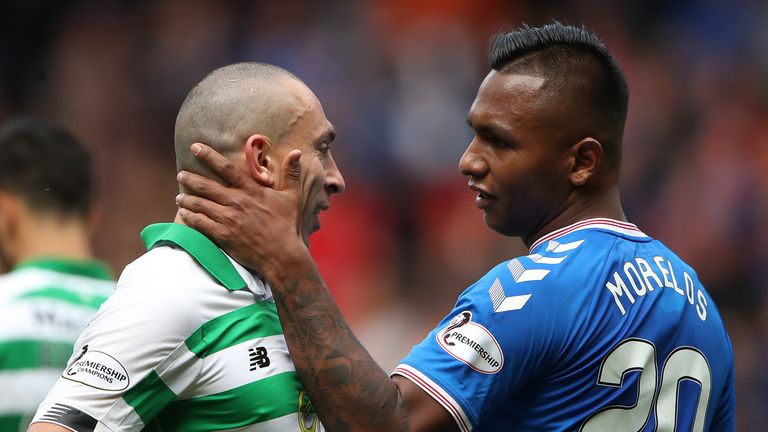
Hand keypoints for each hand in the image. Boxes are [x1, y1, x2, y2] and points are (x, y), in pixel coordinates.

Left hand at [176, 143, 308, 275]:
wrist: (282, 255)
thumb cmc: (288, 226)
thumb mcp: (293, 197)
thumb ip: (292, 174)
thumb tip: (297, 152)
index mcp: (251, 190)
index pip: (226, 168)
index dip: (209, 155)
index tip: (195, 147)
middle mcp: (237, 202)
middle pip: (206, 186)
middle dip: (190, 178)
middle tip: (181, 174)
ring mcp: (228, 219)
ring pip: (200, 204)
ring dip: (186, 199)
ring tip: (179, 197)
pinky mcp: (223, 235)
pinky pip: (200, 223)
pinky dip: (190, 218)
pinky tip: (184, 215)